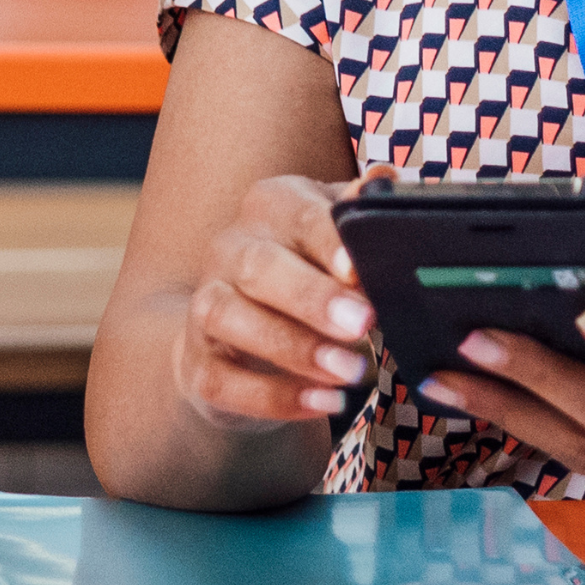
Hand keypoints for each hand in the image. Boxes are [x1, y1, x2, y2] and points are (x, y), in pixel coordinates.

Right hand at [170, 167, 395, 431]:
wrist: (242, 336)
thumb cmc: (311, 276)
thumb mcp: (340, 240)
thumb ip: (360, 214)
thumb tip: (385, 181)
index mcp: (271, 208)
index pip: (297, 214)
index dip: (327, 240)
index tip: (357, 270)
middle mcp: (230, 250)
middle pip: (259, 266)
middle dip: (312, 297)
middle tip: (363, 323)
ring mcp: (206, 307)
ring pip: (231, 319)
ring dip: (294, 347)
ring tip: (352, 371)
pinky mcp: (198, 363)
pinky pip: (224, 380)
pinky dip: (273, 396)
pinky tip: (323, 404)